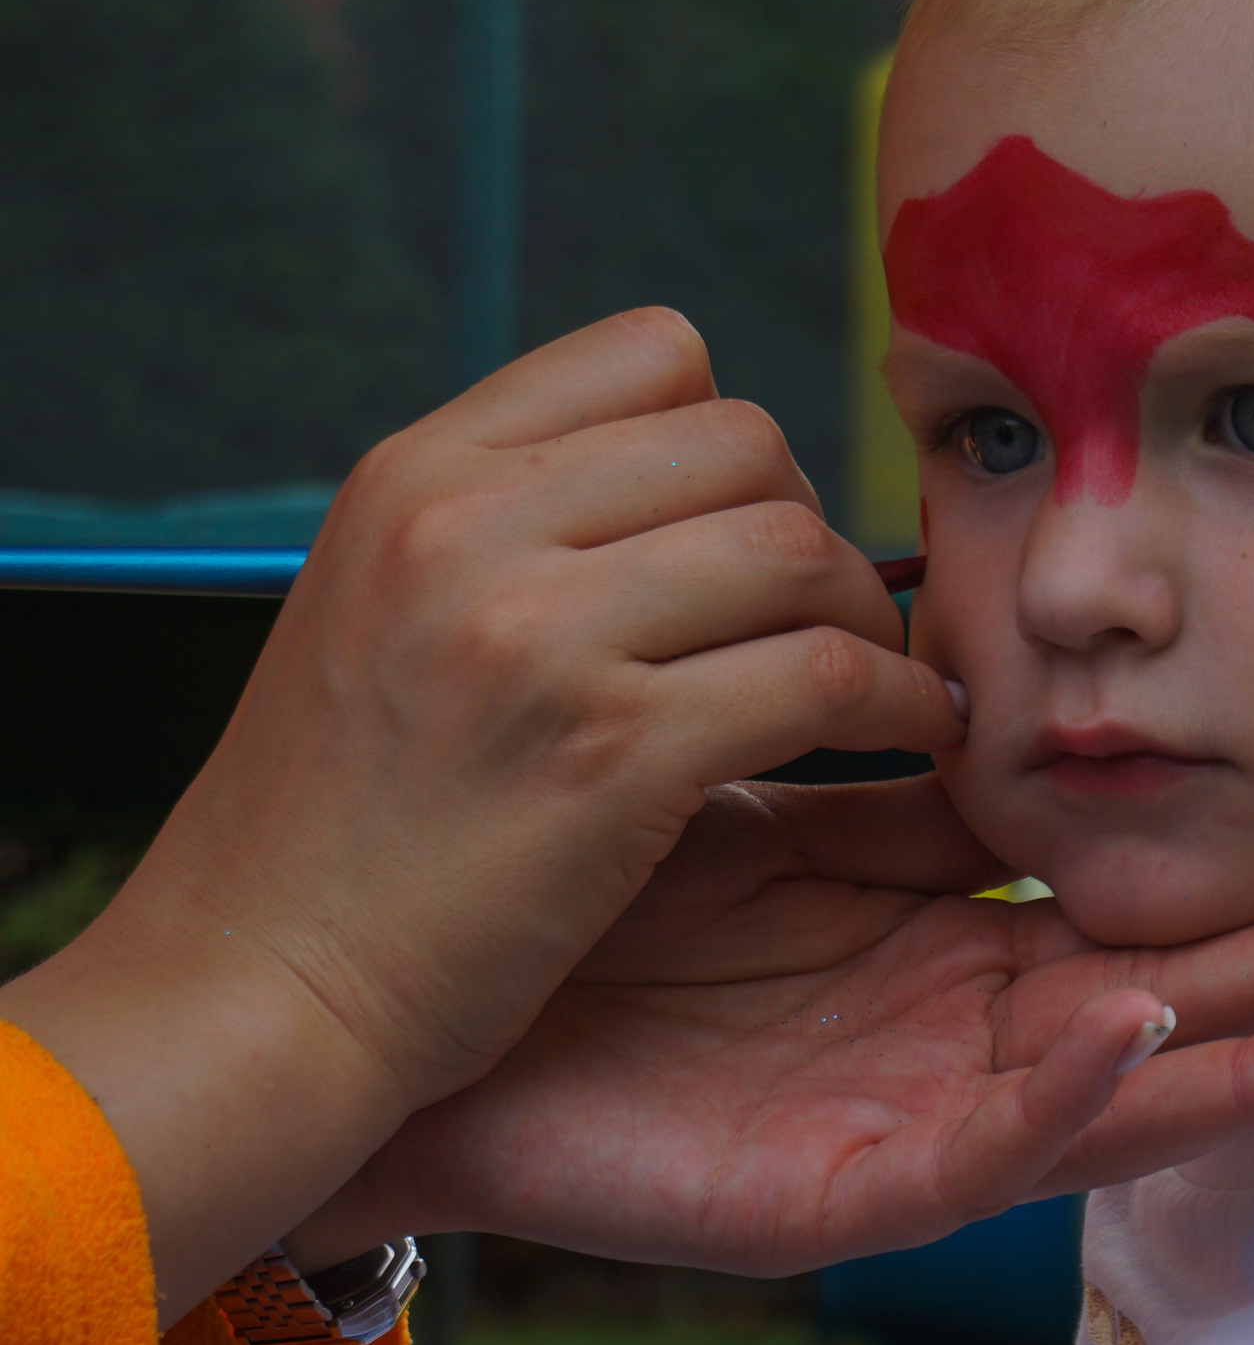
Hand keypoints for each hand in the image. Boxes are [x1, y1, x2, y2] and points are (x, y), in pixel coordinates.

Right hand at [0, 310, 964, 1321]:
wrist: (249, 992)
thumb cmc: (337, 823)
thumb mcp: (381, 609)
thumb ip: (511, 524)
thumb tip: (695, 481)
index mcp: (416, 473)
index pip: (652, 352)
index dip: (732, 436)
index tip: (748, 525)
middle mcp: (470, 527)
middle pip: (747, 441)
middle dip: (813, 524)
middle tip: (820, 614)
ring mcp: (538, 636)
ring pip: (797, 547)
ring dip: (864, 614)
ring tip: (873, 677)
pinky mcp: (613, 753)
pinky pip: (824, 677)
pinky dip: (899, 703)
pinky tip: (912, 733)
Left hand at [299, 778, 1253, 1271]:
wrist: (407, 1009)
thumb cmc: (582, 900)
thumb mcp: (766, 810)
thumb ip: (885, 761)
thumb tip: (982, 660)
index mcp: (941, 947)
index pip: (1131, 912)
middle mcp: (949, 1039)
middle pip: (1173, 1012)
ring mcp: (909, 1121)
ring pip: (1121, 1103)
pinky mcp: (840, 1189)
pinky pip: (981, 1145)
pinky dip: (1074, 1098)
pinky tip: (1145, 1035)